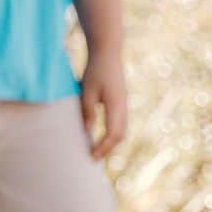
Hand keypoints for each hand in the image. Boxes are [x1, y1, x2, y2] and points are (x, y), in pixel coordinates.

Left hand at [80, 46, 126, 160]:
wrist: (108, 53)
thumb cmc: (95, 71)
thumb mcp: (87, 92)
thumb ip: (87, 112)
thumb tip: (87, 132)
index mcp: (116, 105)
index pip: (112, 133)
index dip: (103, 147)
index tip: (91, 157)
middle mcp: (123, 106)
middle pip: (120, 135)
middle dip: (108, 149)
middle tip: (93, 159)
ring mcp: (124, 104)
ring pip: (122, 130)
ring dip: (111, 143)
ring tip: (97, 152)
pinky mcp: (121, 102)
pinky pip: (120, 123)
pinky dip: (113, 134)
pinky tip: (102, 138)